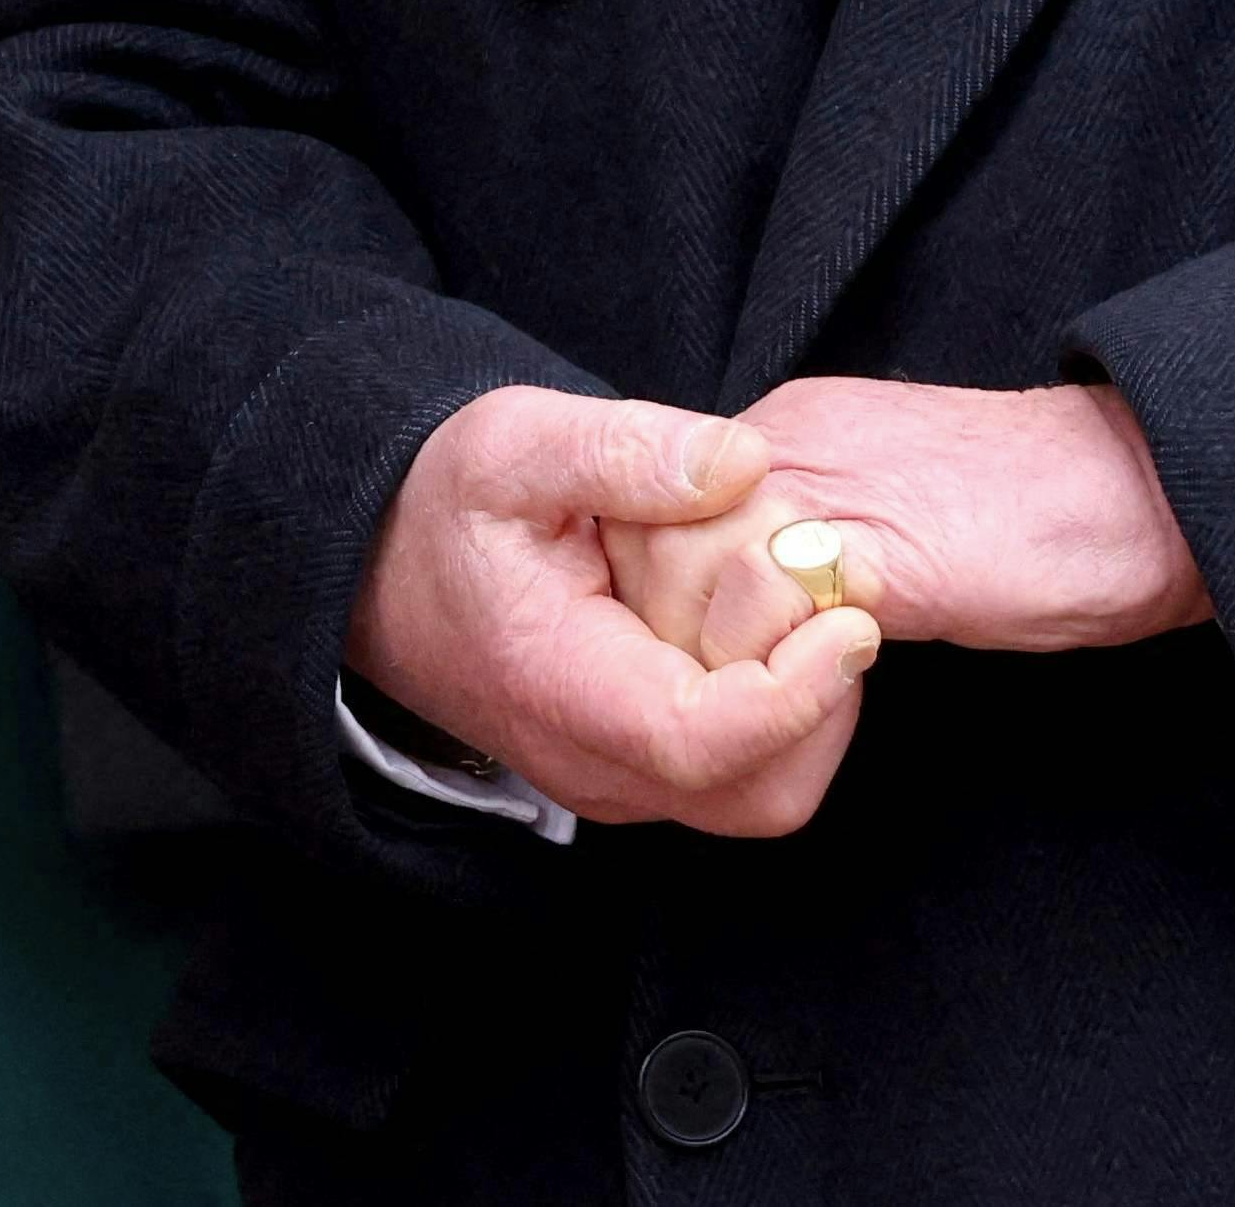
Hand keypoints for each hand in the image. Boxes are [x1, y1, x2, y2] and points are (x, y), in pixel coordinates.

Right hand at [344, 386, 882, 835]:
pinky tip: (766, 621)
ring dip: (814, 703)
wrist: (382, 566)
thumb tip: (743, 463)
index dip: (796, 691)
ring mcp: (622, 781)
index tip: (853, 617)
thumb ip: (628, 449)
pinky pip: (748, 772)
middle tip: (822, 589)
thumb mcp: (518, 443)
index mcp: (560, 690)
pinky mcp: (644, 770)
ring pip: (769, 791)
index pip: (702, 741)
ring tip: (788, 597)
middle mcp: (595, 766)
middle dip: (822, 696)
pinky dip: (788, 707)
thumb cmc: (447, 505)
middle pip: (762, 787)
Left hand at [602, 378, 1213, 670]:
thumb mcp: (894, 494)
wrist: (1148, 484)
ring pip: (698, 578)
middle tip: (726, 686)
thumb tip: (759, 590)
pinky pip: (775, 614)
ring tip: (776, 694)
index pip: (658, 508)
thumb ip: (816, 524)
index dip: (663, 590)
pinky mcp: (880, 552)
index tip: (702, 647)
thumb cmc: (1042, 510)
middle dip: (673, 629)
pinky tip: (827, 690)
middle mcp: (789, 443)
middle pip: (655, 541)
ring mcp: (831, 490)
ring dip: (721, 657)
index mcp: (791, 428)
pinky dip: (780, 671)